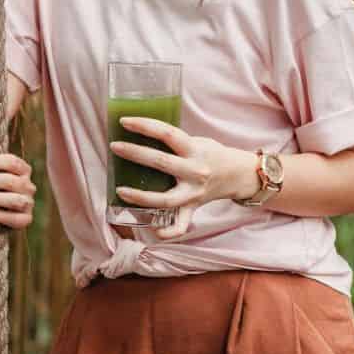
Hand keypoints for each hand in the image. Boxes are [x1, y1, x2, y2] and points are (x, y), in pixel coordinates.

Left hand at [110, 117, 257, 239]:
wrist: (239, 174)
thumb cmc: (211, 154)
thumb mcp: (197, 141)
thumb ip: (174, 141)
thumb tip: (137, 134)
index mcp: (196, 150)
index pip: (168, 134)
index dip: (145, 126)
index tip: (125, 121)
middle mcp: (195, 172)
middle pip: (162, 163)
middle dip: (135, 153)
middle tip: (115, 147)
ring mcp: (194, 193)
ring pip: (166, 199)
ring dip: (141, 197)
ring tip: (120, 190)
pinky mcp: (193, 208)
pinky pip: (182, 224)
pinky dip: (169, 231)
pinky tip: (155, 231)